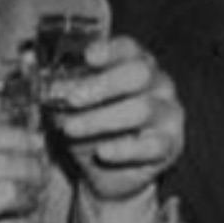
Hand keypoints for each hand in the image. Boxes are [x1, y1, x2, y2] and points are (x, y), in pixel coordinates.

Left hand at [46, 36, 184, 222]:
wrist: (110, 173)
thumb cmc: (94, 129)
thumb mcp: (75, 110)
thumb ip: (67, 98)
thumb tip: (54, 90)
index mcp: (136, 65)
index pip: (128, 49)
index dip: (109, 50)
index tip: (88, 57)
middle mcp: (159, 84)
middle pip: (140, 73)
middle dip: (103, 84)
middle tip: (72, 99)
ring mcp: (168, 113)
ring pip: (142, 108)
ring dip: (102, 118)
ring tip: (71, 128)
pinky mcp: (169, 144)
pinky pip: (151, 145)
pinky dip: (124, 149)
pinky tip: (103, 152)